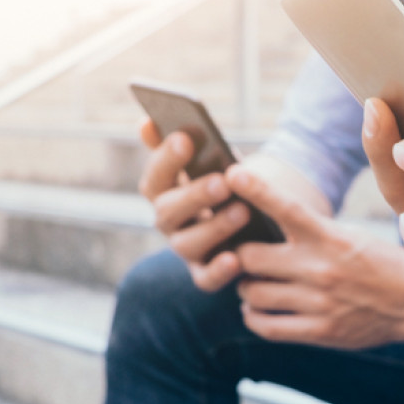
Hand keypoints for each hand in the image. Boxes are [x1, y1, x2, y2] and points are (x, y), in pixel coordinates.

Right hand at [138, 118, 251, 291]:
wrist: (257, 220)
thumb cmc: (226, 184)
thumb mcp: (210, 162)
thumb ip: (182, 144)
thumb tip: (145, 123)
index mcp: (164, 192)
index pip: (154, 177)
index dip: (165, 159)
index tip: (185, 138)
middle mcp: (169, 223)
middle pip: (167, 211)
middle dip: (194, 195)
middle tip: (222, 181)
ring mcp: (186, 250)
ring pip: (186, 244)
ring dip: (214, 228)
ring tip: (243, 211)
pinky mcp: (205, 275)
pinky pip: (206, 279)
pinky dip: (218, 271)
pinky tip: (236, 259)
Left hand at [225, 165, 403, 347]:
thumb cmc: (380, 265)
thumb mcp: (351, 236)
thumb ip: (311, 231)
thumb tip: (265, 222)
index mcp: (330, 238)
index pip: (285, 207)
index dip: (254, 189)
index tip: (231, 173)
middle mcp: (320, 269)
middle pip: (248, 258)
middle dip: (239, 255)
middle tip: (242, 255)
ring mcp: (318, 303)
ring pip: (251, 294)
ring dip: (245, 288)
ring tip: (252, 284)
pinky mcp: (320, 332)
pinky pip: (266, 326)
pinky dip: (253, 317)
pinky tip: (257, 310)